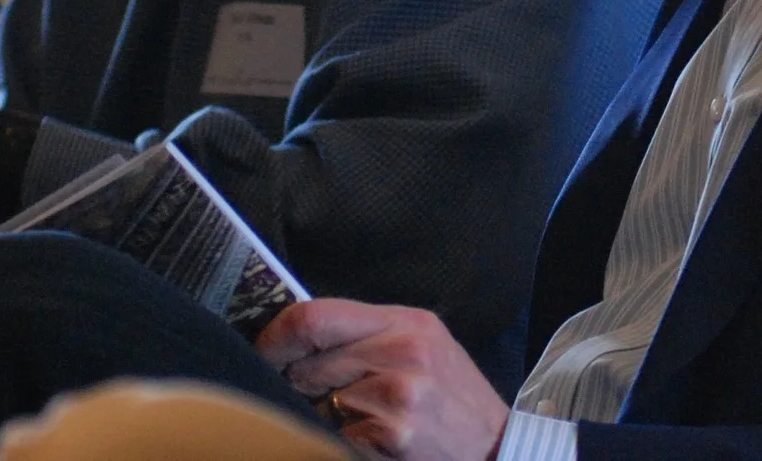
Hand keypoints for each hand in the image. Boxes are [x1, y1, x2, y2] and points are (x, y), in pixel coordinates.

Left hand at [257, 299, 510, 460]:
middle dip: (294, 381)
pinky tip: (369, 440)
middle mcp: (404, 350)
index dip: (277, 336)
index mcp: (407, 322)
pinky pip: (336, 434)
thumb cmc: (453, 400)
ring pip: (317, 400)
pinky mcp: (392, 434)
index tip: (265, 352)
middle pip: (310, 358)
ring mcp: (399, 394)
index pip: (316, 315)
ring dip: (319, 413)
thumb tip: (299, 339)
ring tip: (352, 418)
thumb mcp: (424, 348)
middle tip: (303, 394)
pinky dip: (339, 440)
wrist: (496, 446)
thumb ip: (370, 336)